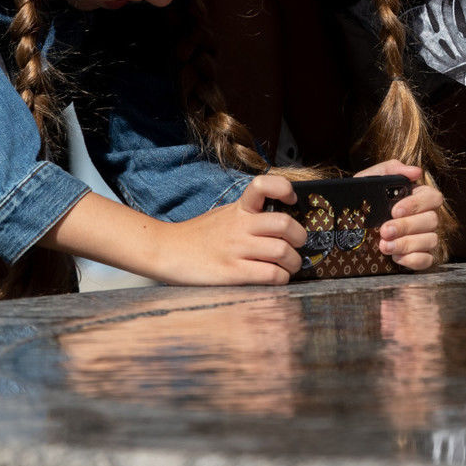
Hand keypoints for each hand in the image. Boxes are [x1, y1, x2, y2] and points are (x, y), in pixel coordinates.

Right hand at [150, 174, 306, 284]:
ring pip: (282, 251)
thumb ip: (248, 216)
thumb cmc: (198, 236)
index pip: (263, 185)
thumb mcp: (224, 216)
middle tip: (298, 245)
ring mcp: (235, 249)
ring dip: (293, 263)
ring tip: (289, 267)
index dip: (283, 189)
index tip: (291, 200)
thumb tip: (281, 224)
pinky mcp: (232, 272)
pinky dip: (281, 278)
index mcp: (239, 209)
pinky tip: (277, 279)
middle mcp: (239, 225)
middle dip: (300, 237)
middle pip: (285, 224)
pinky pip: (270, 274)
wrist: (165, 251)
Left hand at [356, 160, 444, 270]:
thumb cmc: (363, 203)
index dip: (417, 204)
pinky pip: (427, 260)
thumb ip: (390, 170)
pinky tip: (394, 257)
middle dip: (406, 226)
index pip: (433, 197)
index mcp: (417, 197)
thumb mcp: (368, 182)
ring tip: (383, 245)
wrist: (346, 230)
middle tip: (383, 230)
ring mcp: (425, 237)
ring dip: (406, 244)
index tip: (395, 210)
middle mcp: (425, 217)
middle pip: (432, 220)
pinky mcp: (421, 257)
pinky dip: (411, 259)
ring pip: (431, 240)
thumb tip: (415, 171)